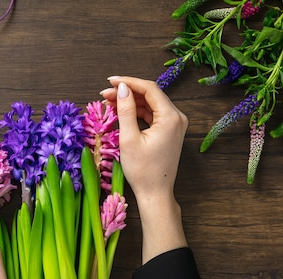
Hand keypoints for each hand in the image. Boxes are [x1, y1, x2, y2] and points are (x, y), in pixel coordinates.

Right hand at [101, 77, 187, 262]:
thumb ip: (125, 110)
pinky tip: (122, 111)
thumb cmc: (142, 170)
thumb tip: (121, 88)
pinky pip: (153, 115)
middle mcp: (177, 117)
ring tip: (109, 102)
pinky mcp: (170, 132)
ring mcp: (175, 125)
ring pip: (151, 104)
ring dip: (131, 101)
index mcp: (170, 117)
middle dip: (127, 91)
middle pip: (150, 95)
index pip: (149, 88)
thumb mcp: (129, 139)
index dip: (128, 82)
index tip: (109, 81)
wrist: (155, 193)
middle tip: (105, 94)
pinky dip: (137, 111)